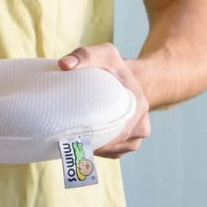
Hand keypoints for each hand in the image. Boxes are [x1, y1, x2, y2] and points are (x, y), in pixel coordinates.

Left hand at [59, 44, 150, 158]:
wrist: (124, 77)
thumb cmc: (113, 66)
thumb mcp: (103, 54)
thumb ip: (84, 55)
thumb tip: (64, 65)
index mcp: (138, 105)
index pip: (120, 130)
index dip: (100, 136)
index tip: (79, 135)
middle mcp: (142, 124)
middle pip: (116, 143)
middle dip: (94, 144)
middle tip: (71, 140)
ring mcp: (136, 135)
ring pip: (115, 150)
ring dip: (97, 149)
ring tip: (76, 142)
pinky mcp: (128, 142)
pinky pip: (114, 152)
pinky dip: (101, 151)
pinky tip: (85, 145)